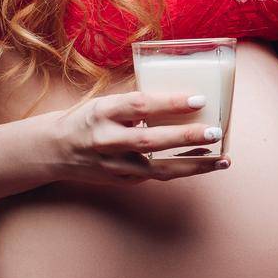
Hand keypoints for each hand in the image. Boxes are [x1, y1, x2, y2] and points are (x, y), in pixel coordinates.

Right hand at [49, 90, 230, 184]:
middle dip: (186, 137)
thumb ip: (136, 103)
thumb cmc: (88, 119)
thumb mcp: (106, 102)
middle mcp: (107, 139)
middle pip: (150, 140)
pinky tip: (204, 163)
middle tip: (215, 132)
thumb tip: (179, 96)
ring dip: (193, 165)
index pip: (140, 105)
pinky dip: (182, 170)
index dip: (170, 102)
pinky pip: (156, 176)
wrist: (55, 150)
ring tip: (222, 159)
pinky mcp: (121, 181)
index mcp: (103, 112)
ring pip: (158, 169)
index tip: (199, 98)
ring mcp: (114, 165)